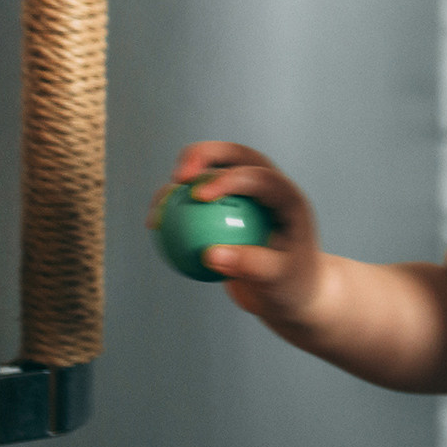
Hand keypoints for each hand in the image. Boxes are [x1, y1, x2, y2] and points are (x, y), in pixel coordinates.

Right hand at [167, 142, 327, 327]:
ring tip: (159, 204)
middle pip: (234, 156)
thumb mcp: (279, 280)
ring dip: (181, 179)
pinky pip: (196, 201)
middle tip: (179, 176)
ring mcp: (244, 194)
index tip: (199, 196)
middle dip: (204, 154)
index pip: (259, 176)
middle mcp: (266, 187)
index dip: (228, 179)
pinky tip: (155, 224)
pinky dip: (175, 206)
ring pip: (209, 171)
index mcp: (287, 196)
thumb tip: (209, 254)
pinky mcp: (225, 208)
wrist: (290, 293)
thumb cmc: (291, 286)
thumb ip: (250, 265)